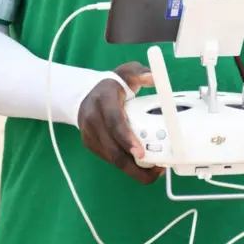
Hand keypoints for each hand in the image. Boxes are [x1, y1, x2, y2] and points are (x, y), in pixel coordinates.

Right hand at [77, 62, 162, 184]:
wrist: (87, 94)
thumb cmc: (115, 85)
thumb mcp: (127, 72)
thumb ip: (140, 72)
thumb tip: (153, 78)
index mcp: (103, 100)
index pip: (114, 122)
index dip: (127, 138)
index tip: (141, 153)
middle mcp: (92, 118)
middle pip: (112, 147)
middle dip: (133, 164)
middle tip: (155, 171)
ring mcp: (89, 133)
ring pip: (110, 157)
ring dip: (132, 169)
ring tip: (153, 171)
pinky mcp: (90, 144)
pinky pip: (108, 158)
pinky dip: (125, 165)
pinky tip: (140, 166)